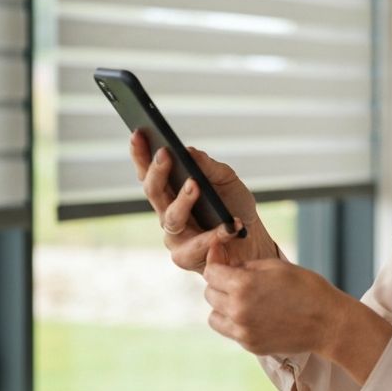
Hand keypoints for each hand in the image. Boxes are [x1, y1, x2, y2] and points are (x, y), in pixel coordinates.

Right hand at [130, 131, 278, 272]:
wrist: (253, 242)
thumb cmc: (235, 208)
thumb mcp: (226, 180)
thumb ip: (209, 167)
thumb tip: (188, 150)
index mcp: (171, 191)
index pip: (149, 171)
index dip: (140, 154)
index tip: (138, 133)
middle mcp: (167, 212)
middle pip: (153, 192)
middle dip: (157, 172)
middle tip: (165, 154)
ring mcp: (175, 236)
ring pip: (171, 218)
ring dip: (183, 201)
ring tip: (195, 185)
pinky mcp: (187, 257)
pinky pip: (195, 246)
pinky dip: (214, 235)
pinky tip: (230, 226)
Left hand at [201, 241, 391, 379]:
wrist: (328, 323)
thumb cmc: (307, 288)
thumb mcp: (276, 267)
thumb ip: (246, 266)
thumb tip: (226, 266)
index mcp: (243, 285)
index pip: (211, 272)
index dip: (216, 262)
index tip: (221, 258)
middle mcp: (238, 309)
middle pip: (209, 294)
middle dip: (220, 284)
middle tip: (238, 279)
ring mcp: (243, 331)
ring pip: (214, 316)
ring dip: (223, 306)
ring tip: (243, 300)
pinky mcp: (250, 345)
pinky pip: (230, 331)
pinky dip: (236, 322)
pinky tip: (255, 315)